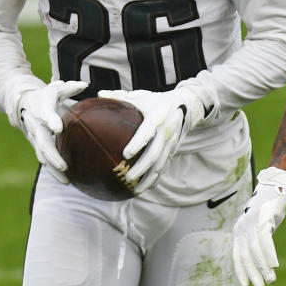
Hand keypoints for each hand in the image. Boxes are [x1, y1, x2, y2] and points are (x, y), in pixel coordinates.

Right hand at [15, 80, 87, 182]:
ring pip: (42, 157)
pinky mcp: (39, 147)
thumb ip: (69, 88)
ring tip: (67, 180)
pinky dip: (53, 171)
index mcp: (41, 110)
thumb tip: (85, 84)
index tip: (58, 128)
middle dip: (53, 155)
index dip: (51, 120)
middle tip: (64, 166)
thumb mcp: (55, 89)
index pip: (45, 115)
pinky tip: (66, 181)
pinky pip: (45, 161)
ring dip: (53, 169)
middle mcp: (36, 126)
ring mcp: (35, 139)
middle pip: (42, 143)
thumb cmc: (46, 96)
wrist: (24, 105)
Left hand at [98, 84, 216, 193]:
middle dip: (142, 168)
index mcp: (157, 116)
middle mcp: (166, 131)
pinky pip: (165, 166)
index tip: (125, 154)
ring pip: (161, 164)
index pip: (147, 131)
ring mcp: (172, 142)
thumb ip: (120, 96)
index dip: (138, 143)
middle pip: (155, 153)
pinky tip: (145, 187)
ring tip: (135, 190)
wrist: (187, 104)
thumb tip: (98, 95)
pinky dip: (156, 178)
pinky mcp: (174, 149)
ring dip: (149, 178)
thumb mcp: (142, 96)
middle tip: (128, 178)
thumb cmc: (158, 100)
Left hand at [232, 167, 285, 285]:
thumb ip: (257, 240)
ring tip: (270, 280)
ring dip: (263, 267)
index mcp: (239, 230)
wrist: (276, 184)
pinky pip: (265, 238)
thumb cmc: (269, 208)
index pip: (237, 256)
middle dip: (253, 273)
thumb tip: (260, 260)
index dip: (241, 272)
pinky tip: (274, 265)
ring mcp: (251, 220)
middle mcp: (242, 226)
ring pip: (255, 249)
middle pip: (245, 255)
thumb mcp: (260, 225)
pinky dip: (269, 253)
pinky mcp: (263, 215)